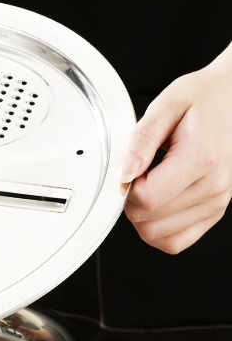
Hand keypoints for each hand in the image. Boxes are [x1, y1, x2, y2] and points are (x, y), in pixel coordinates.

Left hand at [119, 41, 231, 253]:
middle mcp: (214, 186)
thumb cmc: (205, 98)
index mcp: (202, 158)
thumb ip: (141, 141)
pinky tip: (158, 204)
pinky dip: (158, 229)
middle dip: (132, 201)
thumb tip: (123, 175)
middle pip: (149, 221)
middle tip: (141, 173)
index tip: (132, 168)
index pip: (148, 198)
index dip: (128, 186)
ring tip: (152, 184)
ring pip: (158, 236)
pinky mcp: (216, 211)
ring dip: (144, 216)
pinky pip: (176, 242)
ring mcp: (218, 202)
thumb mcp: (166, 106)